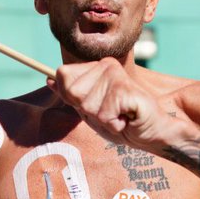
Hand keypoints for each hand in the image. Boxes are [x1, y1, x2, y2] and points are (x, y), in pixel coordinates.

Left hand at [48, 58, 176, 150]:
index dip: (73, 98)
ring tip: (119, 116)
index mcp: (96, 67)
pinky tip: (127, 119)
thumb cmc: (121, 122)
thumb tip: (47, 79)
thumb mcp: (90, 110)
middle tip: (110, 112)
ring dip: (103, 120)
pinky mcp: (126, 90)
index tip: (95, 105)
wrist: (152, 133)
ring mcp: (117, 76)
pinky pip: (104, 114)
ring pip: (88, 106)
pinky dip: (114, 124)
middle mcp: (106, 65)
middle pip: (72, 91)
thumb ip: (70, 95)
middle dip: (88, 111)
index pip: (63, 75)